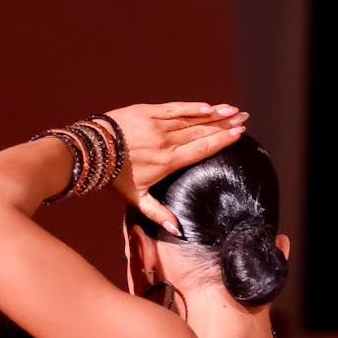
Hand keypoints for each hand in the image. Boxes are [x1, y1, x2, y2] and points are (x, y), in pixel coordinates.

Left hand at [105, 102, 248, 232]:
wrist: (92, 152)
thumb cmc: (115, 179)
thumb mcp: (138, 200)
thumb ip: (159, 213)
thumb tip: (179, 231)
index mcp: (167, 162)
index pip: (201, 149)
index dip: (221, 141)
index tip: (239, 134)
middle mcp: (166, 142)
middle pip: (201, 132)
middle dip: (224, 125)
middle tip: (244, 118)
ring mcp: (157, 125)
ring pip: (192, 118)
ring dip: (213, 113)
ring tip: (232, 109)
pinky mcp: (147, 112)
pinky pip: (175, 108)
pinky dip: (192, 107)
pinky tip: (207, 106)